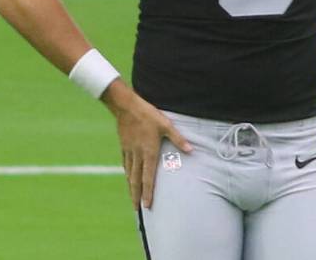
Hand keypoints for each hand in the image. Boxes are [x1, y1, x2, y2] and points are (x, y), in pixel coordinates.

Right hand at [101, 81, 191, 209]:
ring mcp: (129, 151)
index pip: (148, 177)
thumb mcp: (166, 125)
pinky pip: (125, 164)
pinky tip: (127, 177)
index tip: (147, 205)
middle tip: (137, 209)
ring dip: (131, 187)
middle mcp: (138, 155)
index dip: (148, 193)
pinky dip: (127, 173)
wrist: (126, 106)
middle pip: (136, 180)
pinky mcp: (124, 146)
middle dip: (137, 196)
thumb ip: (178, 139)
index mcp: (149, 152)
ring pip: (129, 174)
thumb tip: (191, 150)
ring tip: (132, 199)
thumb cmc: (148, 115)